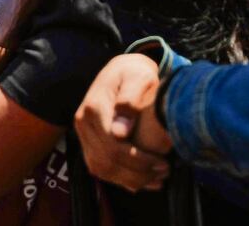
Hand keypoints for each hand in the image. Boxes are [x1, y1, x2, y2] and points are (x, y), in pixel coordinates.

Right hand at [74, 54, 169, 191]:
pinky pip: (100, 167)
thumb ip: (130, 100)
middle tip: (165, 171)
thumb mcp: (138, 77)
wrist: (122, 69)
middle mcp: (83, 122)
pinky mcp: (88, 141)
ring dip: (130, 179)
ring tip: (157, 179)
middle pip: (106, 160)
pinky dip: (121, 178)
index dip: (139, 160)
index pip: (113, 145)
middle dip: (138, 172)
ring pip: (101, 168)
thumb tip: (120, 133)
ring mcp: (83, 133)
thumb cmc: (134, 72)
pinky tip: (144, 180)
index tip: (164, 163)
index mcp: (94, 107)